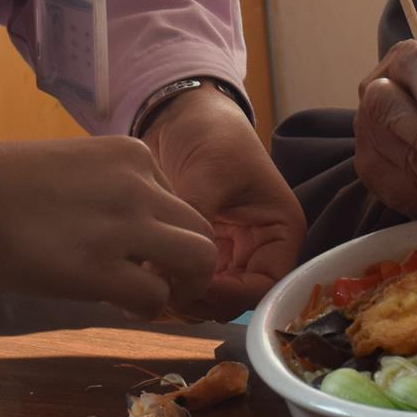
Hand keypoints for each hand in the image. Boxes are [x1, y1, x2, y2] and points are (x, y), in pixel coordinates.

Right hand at [0, 136, 217, 318]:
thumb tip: (132, 235)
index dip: (167, 233)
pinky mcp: (101, 268)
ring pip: (199, 259)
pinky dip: (151, 308)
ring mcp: (125, 225)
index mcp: (132, 155)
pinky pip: (156, 296)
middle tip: (167, 283)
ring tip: (160, 299)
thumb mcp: (77, 168)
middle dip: (193, 262)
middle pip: (203, 228)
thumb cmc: (2, 186)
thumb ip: (113, 191)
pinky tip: (126, 307)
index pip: (179, 199)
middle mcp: (139, 185)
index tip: (144, 252)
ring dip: (187, 287)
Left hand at [143, 86, 305, 318]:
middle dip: (197, 301)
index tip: (190, 284)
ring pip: (206, 300)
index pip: (264, 286)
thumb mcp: (210, 173)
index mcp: (279, 233)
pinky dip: (164, 285)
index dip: (229, 295)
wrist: (182, 115)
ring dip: (177, 298)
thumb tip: (165, 266)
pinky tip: (137, 275)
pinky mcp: (196, 252)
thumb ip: (195, 219)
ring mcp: (226, 255)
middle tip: (158, 289)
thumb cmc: (213, 135)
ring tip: (143, 281)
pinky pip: (184, 283)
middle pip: (233, 301)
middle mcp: (257, 251)